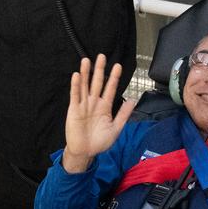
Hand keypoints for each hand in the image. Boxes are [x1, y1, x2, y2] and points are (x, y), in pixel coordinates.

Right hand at [62, 55, 136, 173]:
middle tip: (102, 56)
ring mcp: (83, 105)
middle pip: (97, 83)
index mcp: (105, 107)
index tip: (118, 65)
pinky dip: (76, 86)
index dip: (114, 77)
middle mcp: (94, 103)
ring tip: (87, 60)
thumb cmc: (100, 142)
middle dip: (100, 70)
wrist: (85, 152)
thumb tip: (133, 100)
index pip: (110, 89)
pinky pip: (75, 95)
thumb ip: (123, 114)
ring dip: (85, 73)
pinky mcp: (74, 109)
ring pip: (85, 86)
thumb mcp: (116, 128)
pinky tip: (77, 75)